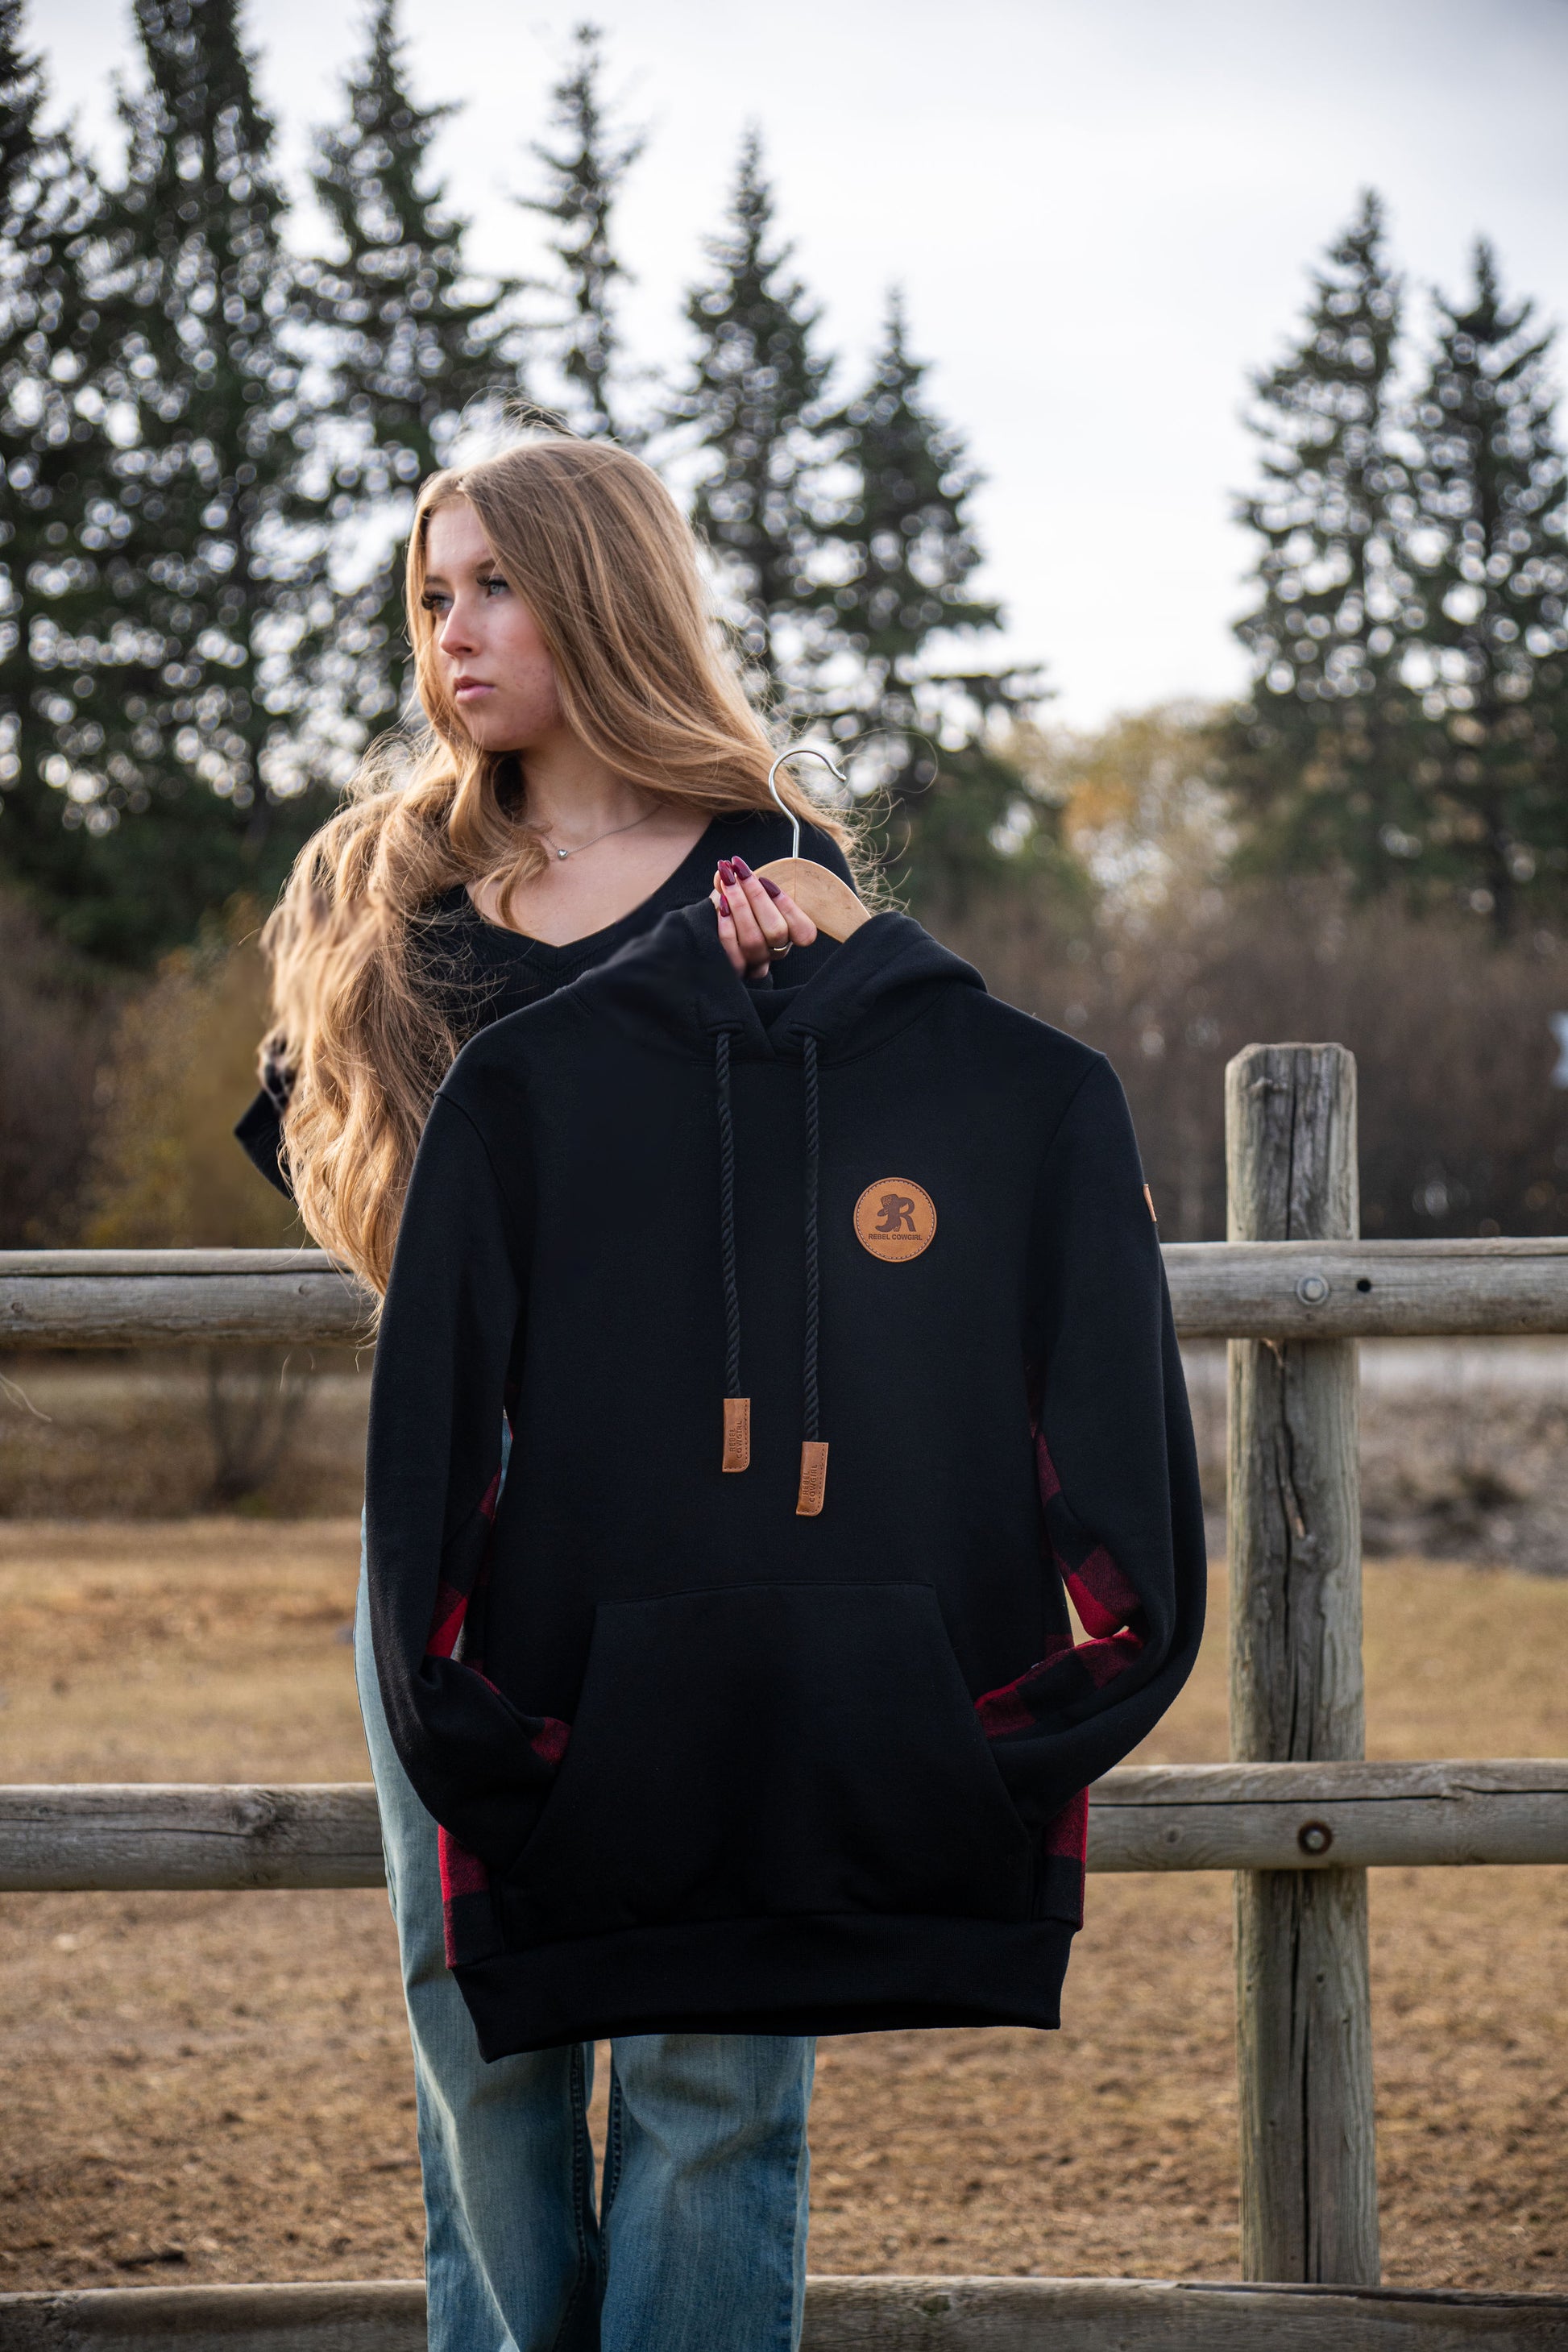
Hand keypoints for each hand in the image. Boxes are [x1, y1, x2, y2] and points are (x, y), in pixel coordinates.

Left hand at [711, 856, 817, 979]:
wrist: (708, 934)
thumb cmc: (731, 911)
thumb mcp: (740, 894)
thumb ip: (738, 881)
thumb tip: (728, 870)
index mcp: (787, 935)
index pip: (804, 933)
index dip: (788, 907)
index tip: (766, 882)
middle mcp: (774, 953)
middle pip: (776, 931)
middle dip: (757, 897)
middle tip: (740, 873)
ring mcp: (755, 964)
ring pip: (754, 941)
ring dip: (740, 906)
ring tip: (727, 882)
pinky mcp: (735, 971)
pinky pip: (733, 953)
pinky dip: (727, 927)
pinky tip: (721, 906)